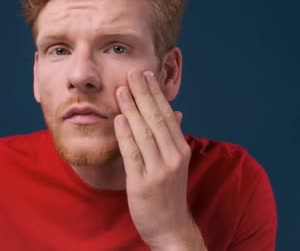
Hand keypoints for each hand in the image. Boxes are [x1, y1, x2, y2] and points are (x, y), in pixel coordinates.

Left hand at [114, 70, 205, 249]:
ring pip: (144, 133)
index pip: (167, 115)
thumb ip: (174, 138)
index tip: (146, 74)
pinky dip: (126, 135)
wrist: (170, 228)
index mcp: (180, 150)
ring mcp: (159, 171)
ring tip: (121, 89)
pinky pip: (133, 154)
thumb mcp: (175, 164)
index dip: (155, 93)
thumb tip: (176, 113)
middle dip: (144, 94)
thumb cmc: (169, 193)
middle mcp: (173, 157)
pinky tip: (118, 119)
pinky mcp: (143, 183)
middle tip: (133, 72)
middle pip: (157, 119)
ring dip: (132, 109)